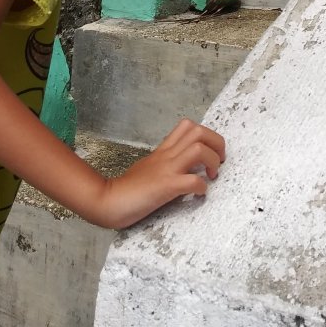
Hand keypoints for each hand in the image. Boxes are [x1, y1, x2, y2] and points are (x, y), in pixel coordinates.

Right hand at [92, 119, 225, 228]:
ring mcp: (166, 170)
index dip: (206, 135)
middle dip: (217, 143)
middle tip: (218, 161)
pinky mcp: (164, 187)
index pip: (187, 126)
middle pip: (198, 131)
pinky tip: (199, 195)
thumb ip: (166, 164)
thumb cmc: (126, 189)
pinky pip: (191, 181)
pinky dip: (201, 187)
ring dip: (213, 161)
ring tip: (212, 175)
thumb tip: (185, 169)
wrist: (107, 200)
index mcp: (163, 151)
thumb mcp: (148, 168)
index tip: (211, 152)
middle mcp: (166, 156)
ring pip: (198, 148)